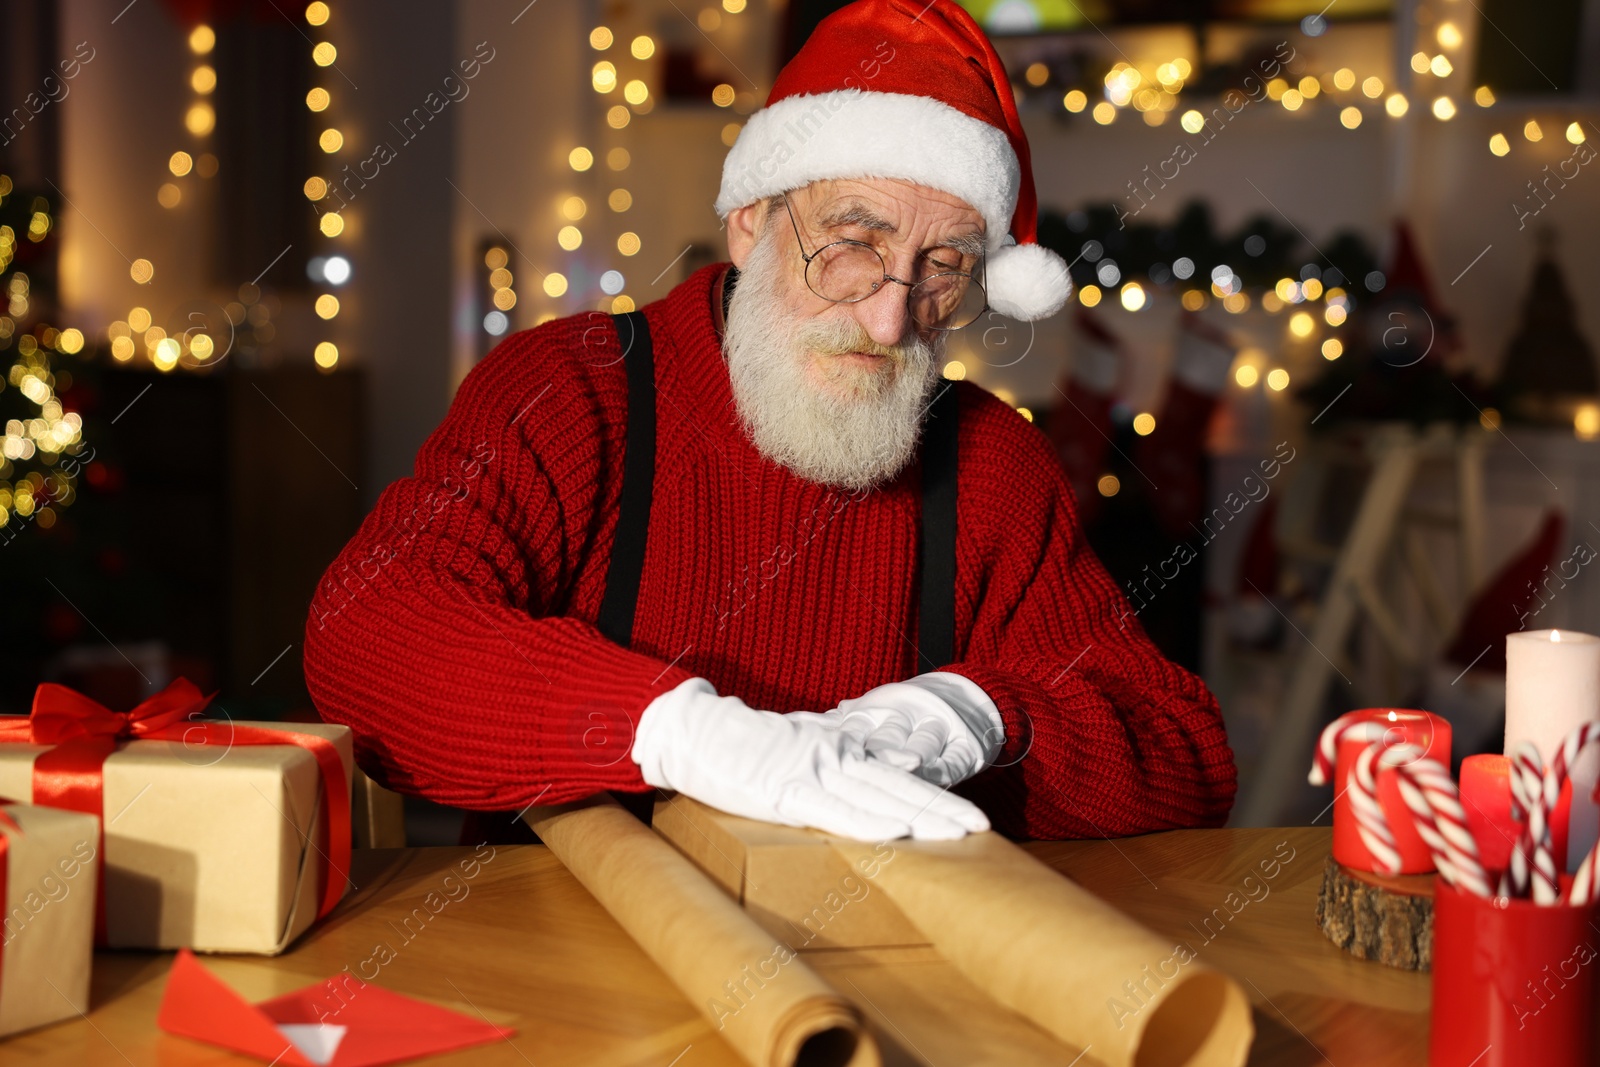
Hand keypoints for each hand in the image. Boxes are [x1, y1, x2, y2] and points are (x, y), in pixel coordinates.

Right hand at [631, 678, 988, 839]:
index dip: (939, 798)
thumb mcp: (809, 738)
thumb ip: (856, 750)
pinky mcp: (783, 791)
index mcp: (840, 747)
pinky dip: (865, 822)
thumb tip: (907, 763)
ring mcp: (811, 773)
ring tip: (955, 836)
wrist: (695, 728)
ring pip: (876, 799)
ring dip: (918, 818)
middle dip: (943, 811)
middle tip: (983, 829)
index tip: (973, 818)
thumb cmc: (748, 740)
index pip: (901, 778)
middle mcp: (834, 757)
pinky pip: (832, 811)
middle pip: (899, 789)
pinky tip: (894, 832)